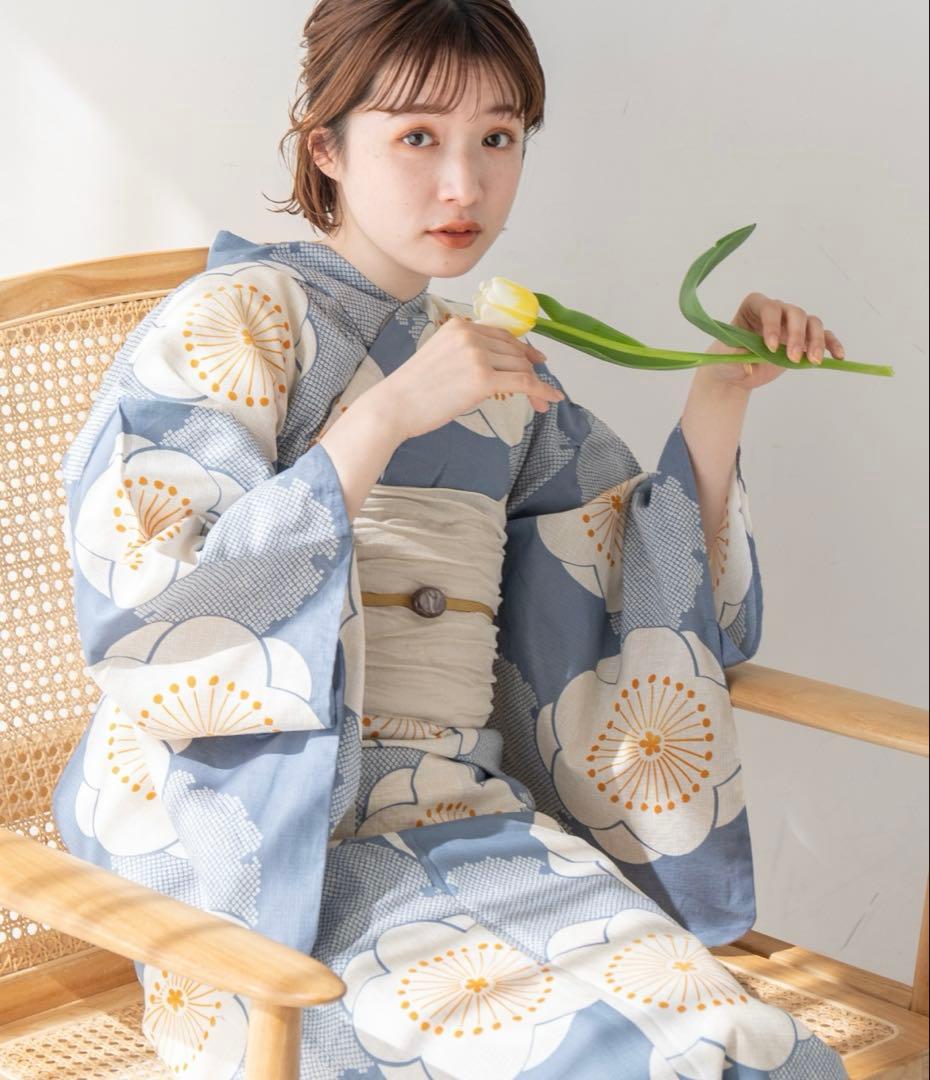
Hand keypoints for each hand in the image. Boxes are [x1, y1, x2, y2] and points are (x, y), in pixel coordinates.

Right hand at [376, 315, 563, 441]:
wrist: (394, 405)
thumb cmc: (412, 390)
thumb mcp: (440, 357)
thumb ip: (466, 353)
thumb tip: (497, 365)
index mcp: (459, 326)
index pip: (501, 335)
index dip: (523, 350)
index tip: (537, 361)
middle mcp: (470, 335)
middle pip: (514, 351)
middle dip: (531, 370)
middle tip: (541, 390)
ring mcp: (477, 355)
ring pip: (520, 366)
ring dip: (535, 385)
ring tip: (540, 402)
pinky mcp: (482, 378)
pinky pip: (523, 382)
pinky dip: (541, 390)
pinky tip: (549, 398)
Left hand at [704, 291, 846, 391]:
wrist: (737, 373)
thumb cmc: (728, 360)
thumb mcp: (725, 360)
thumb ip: (735, 359)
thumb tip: (749, 366)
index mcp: (754, 307)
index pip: (768, 308)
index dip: (772, 324)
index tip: (770, 346)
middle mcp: (777, 311)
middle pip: (795, 313)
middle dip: (797, 335)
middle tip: (793, 358)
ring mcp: (792, 324)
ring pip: (812, 322)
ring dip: (816, 340)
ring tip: (814, 361)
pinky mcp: (804, 339)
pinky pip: (824, 336)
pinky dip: (832, 344)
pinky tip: (838, 356)